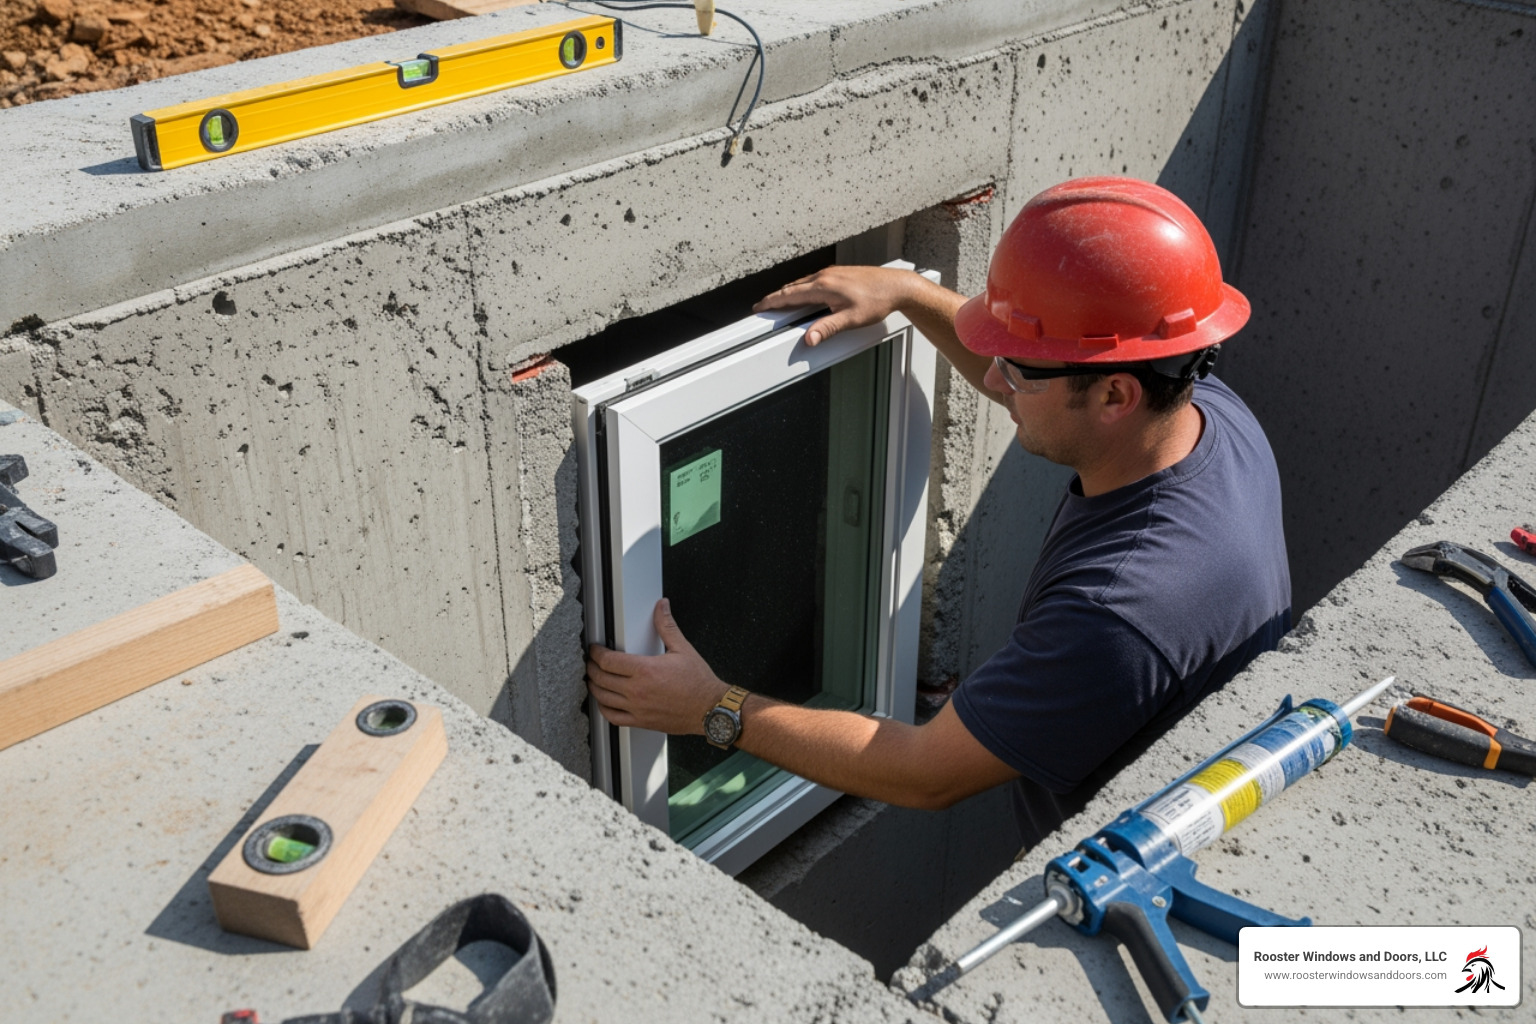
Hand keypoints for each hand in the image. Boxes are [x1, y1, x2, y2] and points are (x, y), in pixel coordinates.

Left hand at [586, 599, 729, 733]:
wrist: (710, 709)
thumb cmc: (699, 682)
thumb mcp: (683, 649)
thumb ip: (667, 626)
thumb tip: (661, 607)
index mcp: (645, 670)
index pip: (608, 660)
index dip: (596, 653)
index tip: (595, 649)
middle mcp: (638, 691)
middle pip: (601, 678)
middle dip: (592, 668)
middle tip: (591, 662)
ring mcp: (637, 708)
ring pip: (603, 697)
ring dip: (594, 686)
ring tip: (593, 678)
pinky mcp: (641, 721)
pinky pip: (613, 717)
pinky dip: (603, 708)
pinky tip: (604, 701)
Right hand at [753, 265, 919, 345]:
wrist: (896, 285)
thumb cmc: (877, 300)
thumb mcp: (851, 319)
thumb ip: (827, 328)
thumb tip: (809, 338)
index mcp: (823, 286)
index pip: (790, 295)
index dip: (772, 301)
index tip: (759, 306)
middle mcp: (825, 276)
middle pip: (793, 287)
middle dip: (776, 297)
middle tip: (764, 306)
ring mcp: (832, 273)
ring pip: (803, 283)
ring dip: (789, 292)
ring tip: (780, 301)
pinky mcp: (839, 274)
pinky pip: (813, 281)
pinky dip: (802, 288)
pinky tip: (806, 294)